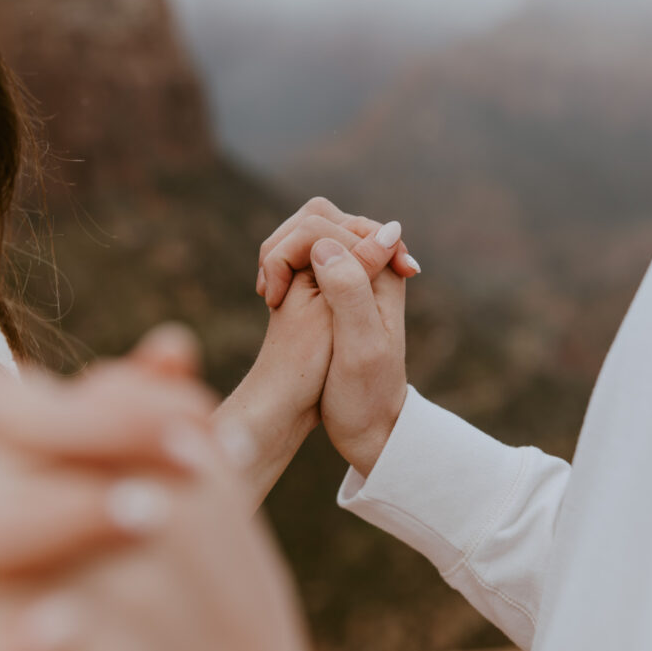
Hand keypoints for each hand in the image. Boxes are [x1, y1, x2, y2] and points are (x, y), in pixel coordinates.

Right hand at [216, 202, 415, 506]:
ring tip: (269, 297)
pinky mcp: (330, 294)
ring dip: (279, 256)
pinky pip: (300, 259)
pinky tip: (271, 299)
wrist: (366, 430)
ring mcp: (348, 280)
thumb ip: (349, 290)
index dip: (302, 246)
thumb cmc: (364, 394)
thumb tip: (324, 244)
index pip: (338, 224)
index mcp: (382, 275)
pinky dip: (279, 269)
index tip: (279, 293)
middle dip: (286, 244)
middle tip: (271, 291)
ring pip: (307, 236)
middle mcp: (368, 270)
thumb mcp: (359, 345)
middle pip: (319, 220)